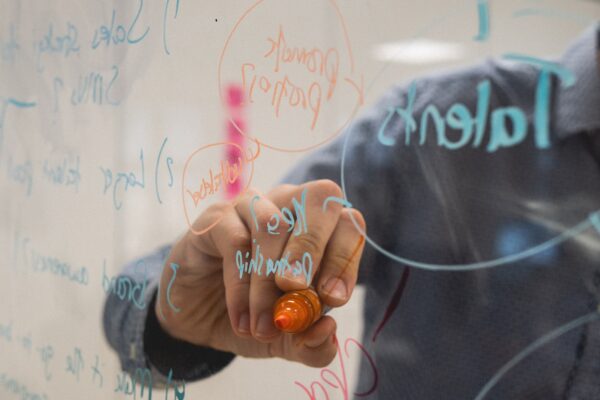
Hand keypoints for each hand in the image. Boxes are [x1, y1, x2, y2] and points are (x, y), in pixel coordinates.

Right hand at [155, 179, 365, 366]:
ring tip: (263, 327)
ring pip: (274, 225)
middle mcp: (291, 206)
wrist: (198, 318)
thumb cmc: (254, 315)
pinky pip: (236, 240)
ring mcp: (254, 206)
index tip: (332, 300)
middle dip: (312, 250)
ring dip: (269, 282)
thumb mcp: (288, 340)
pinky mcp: (217, 218)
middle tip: (297, 292)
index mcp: (321, 229)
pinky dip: (241, 285)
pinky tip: (241, 319)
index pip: (349, 223)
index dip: (346, 258)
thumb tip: (327, 330)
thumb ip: (312, 343)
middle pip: (319, 199)